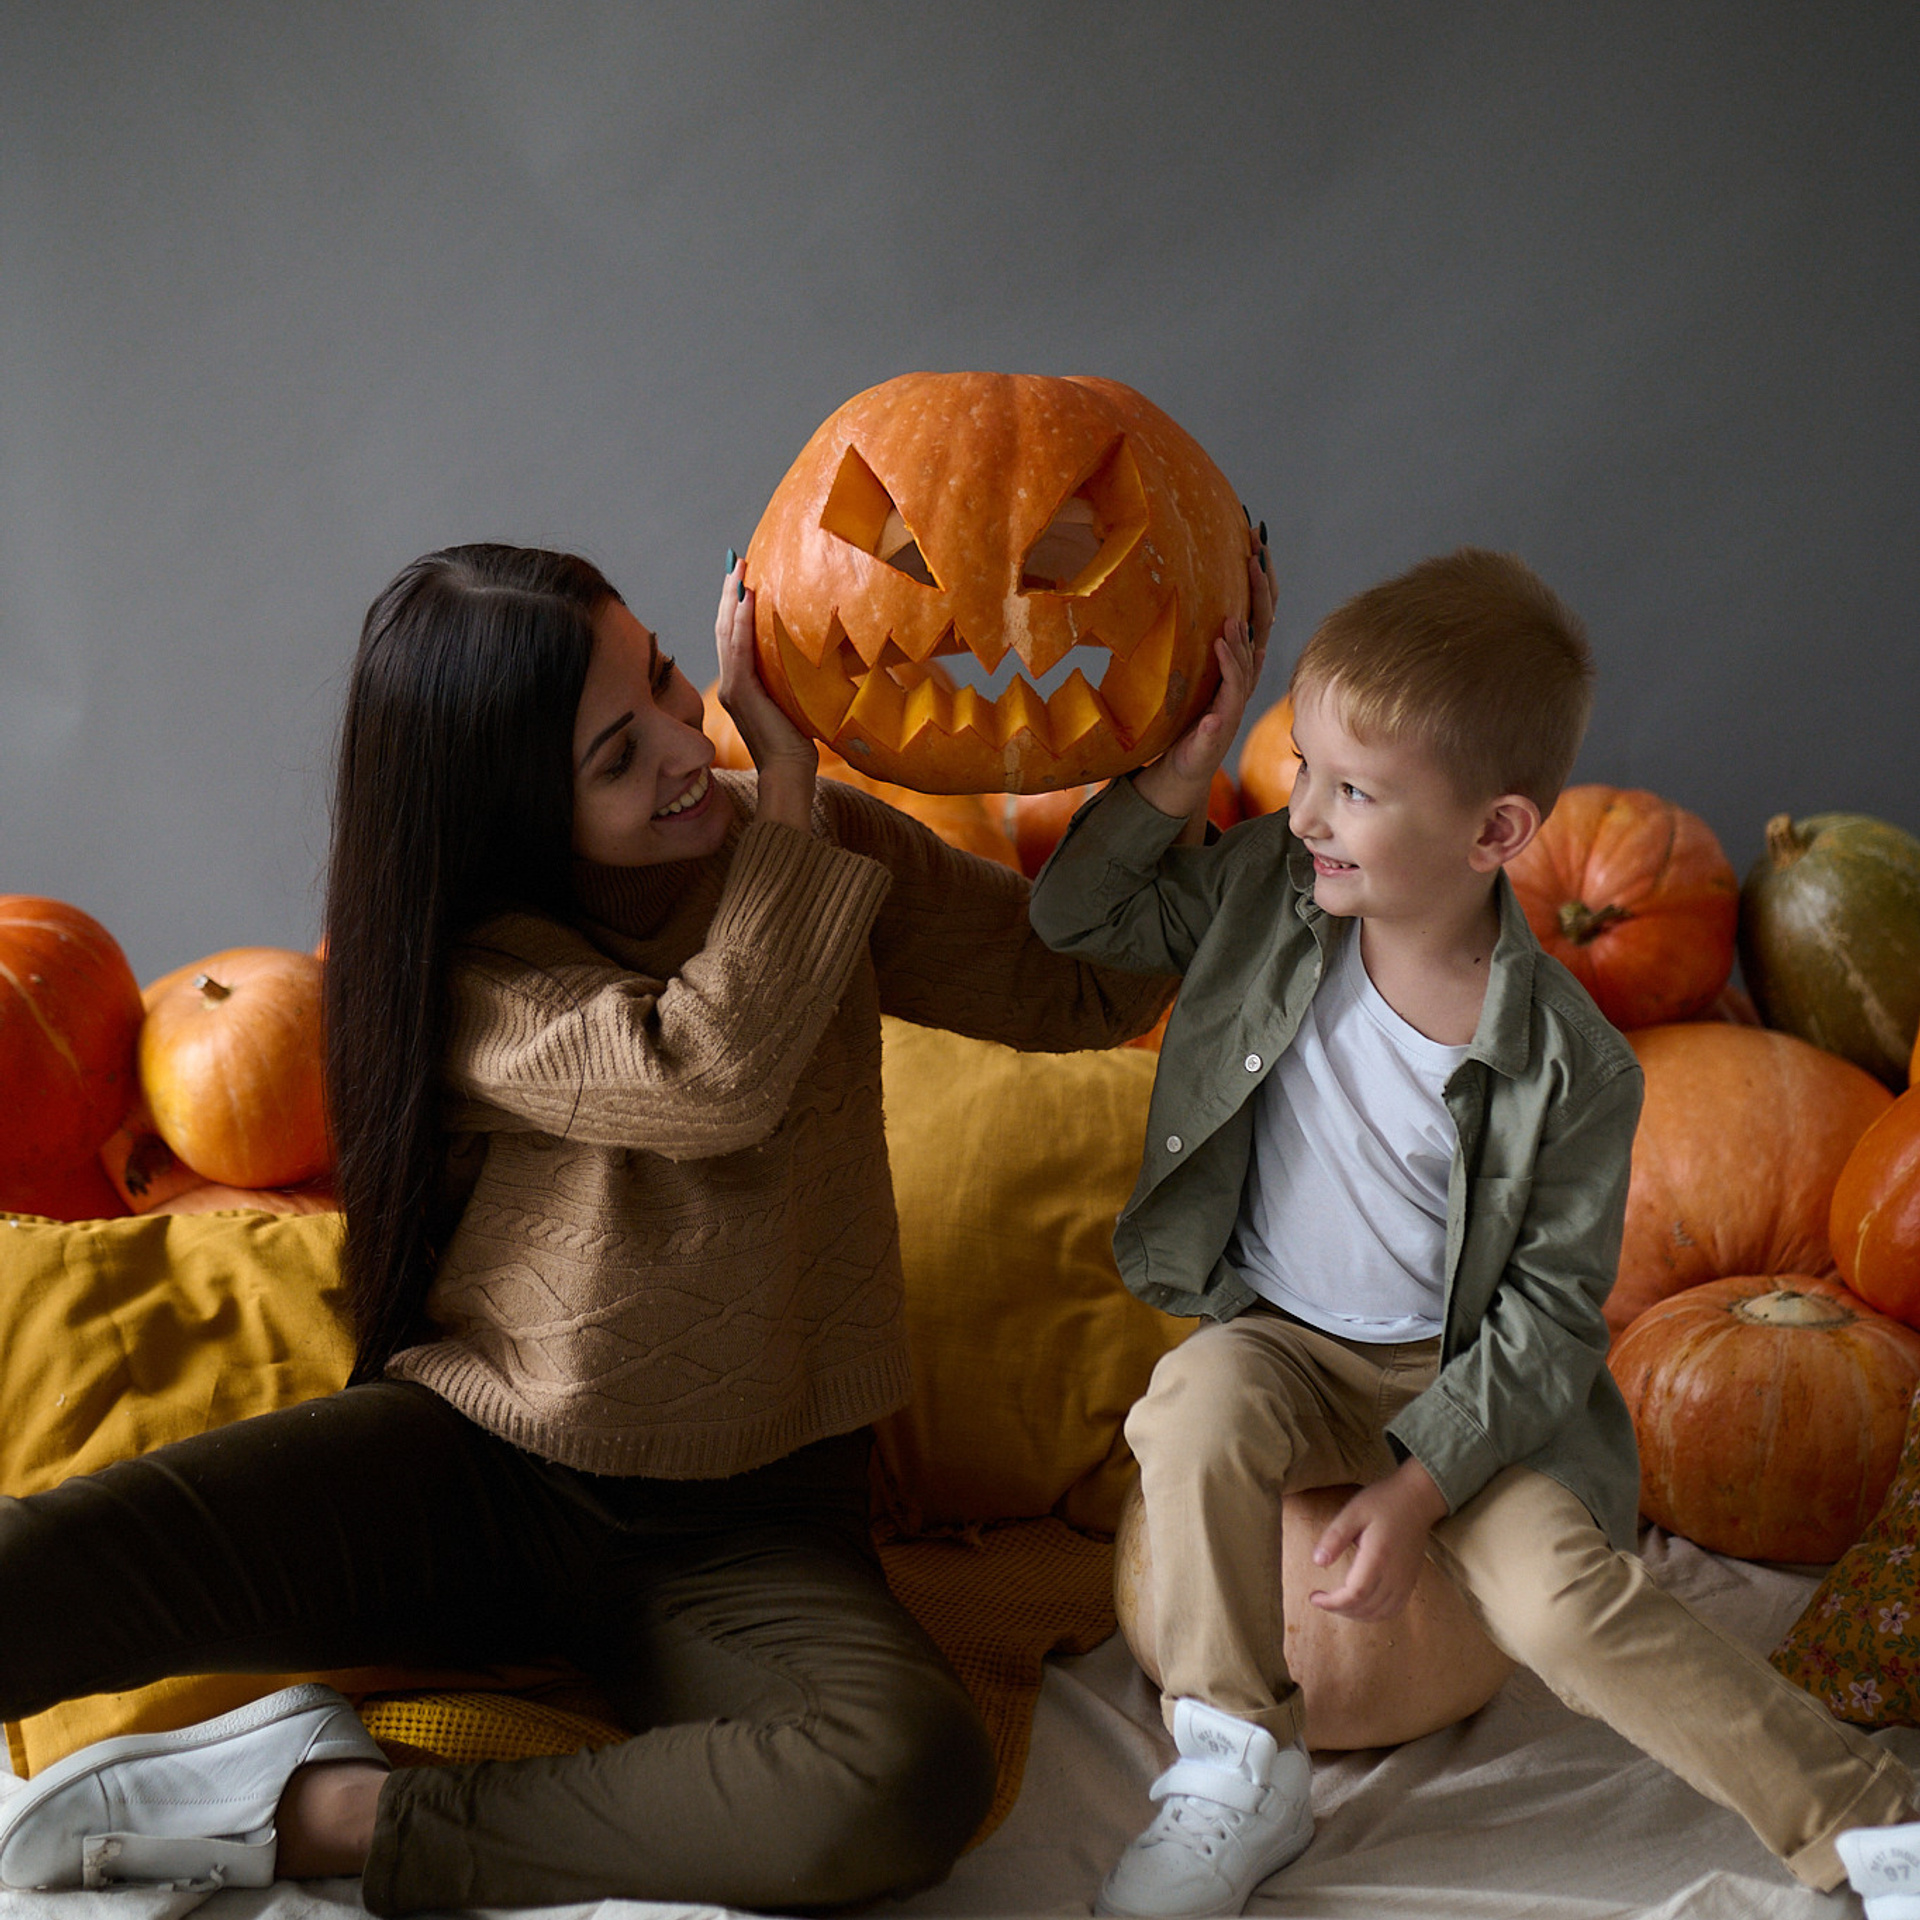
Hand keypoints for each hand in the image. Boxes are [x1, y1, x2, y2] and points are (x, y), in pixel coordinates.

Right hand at [715, 552, 816, 828]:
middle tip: (735, 561)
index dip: (735, 607)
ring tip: (737, 570)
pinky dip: (740, 622)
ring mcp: (732, 688)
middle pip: (724, 628)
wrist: (789, 774)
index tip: (742, 578)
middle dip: (730, 593)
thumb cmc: (798, 746)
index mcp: (741, 686)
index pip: (734, 637)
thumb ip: (793, 680)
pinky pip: (737, 650)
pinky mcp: (740, 693)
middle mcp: (730, 684)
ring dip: (732, 598)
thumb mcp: (796, 703)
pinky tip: (745, 599)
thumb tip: (812, 657)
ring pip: (726, 633)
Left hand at [1132, 535, 1272, 830]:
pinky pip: (1229, 694)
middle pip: (1263, 626)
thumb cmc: (1186, 718)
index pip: (1259, 611)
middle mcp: (1245, 678)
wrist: (1181, 768)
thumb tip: (1192, 596)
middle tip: (1255, 556)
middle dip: (1261, 591)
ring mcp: (1235, 702)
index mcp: (1240, 661)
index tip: (1257, 538)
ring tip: (1234, 609)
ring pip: (1248, 660)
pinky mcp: (1221, 725)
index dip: (1262, 578)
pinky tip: (1221, 645)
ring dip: (1243, 633)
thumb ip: (1198, 639)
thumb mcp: (1190, 671)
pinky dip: (1229, 669)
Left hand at [1305, 1458, 1448, 1622]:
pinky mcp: (1410, 1582)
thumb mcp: (1353, 1512)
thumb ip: (1335, 1537)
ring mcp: (1405, 1581)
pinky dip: (1374, 1614)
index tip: (1314, 1597)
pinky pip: (1393, 1609)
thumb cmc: (1383, 1503)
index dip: (1333, 1603)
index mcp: (1378, 1557)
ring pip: (1380, 1614)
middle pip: (1366, 1608)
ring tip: (1337, 1603)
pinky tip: (1360, 1605)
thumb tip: (1318, 1563)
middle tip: (1321, 1600)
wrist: (1417, 1499)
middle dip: (1340, 1610)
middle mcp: (1394, 1575)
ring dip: (1355, 1615)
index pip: (1355, 1594)